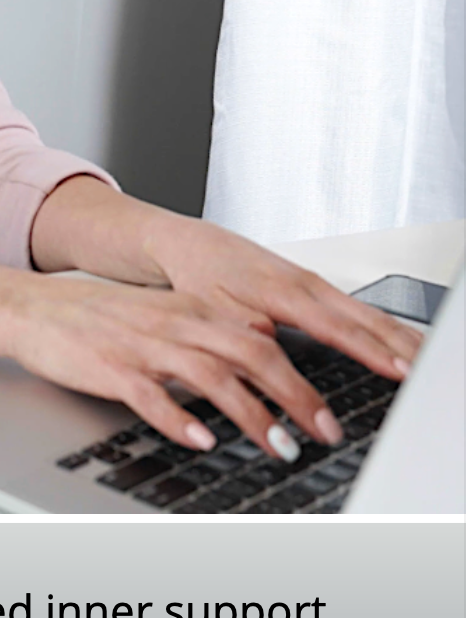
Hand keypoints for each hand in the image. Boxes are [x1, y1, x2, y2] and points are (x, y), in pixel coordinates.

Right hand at [26, 180, 424, 458]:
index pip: (263, 342)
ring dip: (252, 416)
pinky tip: (201, 441)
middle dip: (296, 399)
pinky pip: (153, 396)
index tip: (328, 416)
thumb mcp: (159, 318)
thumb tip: (260, 355)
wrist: (30, 308)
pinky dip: (182, 420)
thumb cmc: (94, 319)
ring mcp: (143, 347)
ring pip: (213, 378)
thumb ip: (206, 335)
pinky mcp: (110, 368)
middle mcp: (175, 325)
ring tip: (278, 447)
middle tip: (322, 433)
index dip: (303, 381)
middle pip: (252, 357)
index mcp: (191, 312)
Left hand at [142, 217, 422, 384]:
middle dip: (403, 347)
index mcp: (284, 291)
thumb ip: (247, 336)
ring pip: (370, 312)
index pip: (338, 328)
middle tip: (430, 373)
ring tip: (430, 361)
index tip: (401, 371)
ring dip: (403, 337)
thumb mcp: (214, 312)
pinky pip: (361, 308)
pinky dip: (387, 327)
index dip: (372, 352)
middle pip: (368, 318)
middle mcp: (307, 284)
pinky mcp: (314, 285)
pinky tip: (404, 343)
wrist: (189, 244)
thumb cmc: (199, 275)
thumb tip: (272, 362)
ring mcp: (315, 283)